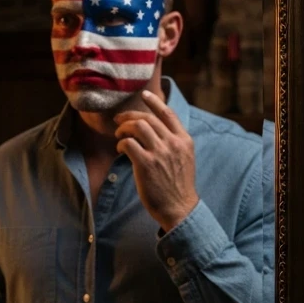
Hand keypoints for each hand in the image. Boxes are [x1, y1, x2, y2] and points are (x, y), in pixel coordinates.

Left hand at [114, 88, 199, 231]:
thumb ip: (173, 143)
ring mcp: (160, 153)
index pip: (168, 113)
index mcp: (184, 140)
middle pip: (148, 118)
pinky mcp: (146, 164)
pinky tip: (120, 150)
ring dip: (124, 129)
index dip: (155, 101)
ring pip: (137, 127)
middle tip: (119, 120)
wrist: (179, 208)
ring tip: (119, 136)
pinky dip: (121, 144)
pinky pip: (128, 143)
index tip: (144, 94)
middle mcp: (173, 143)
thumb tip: (155, 130)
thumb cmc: (178, 186)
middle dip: (130, 116)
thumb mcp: (184, 159)